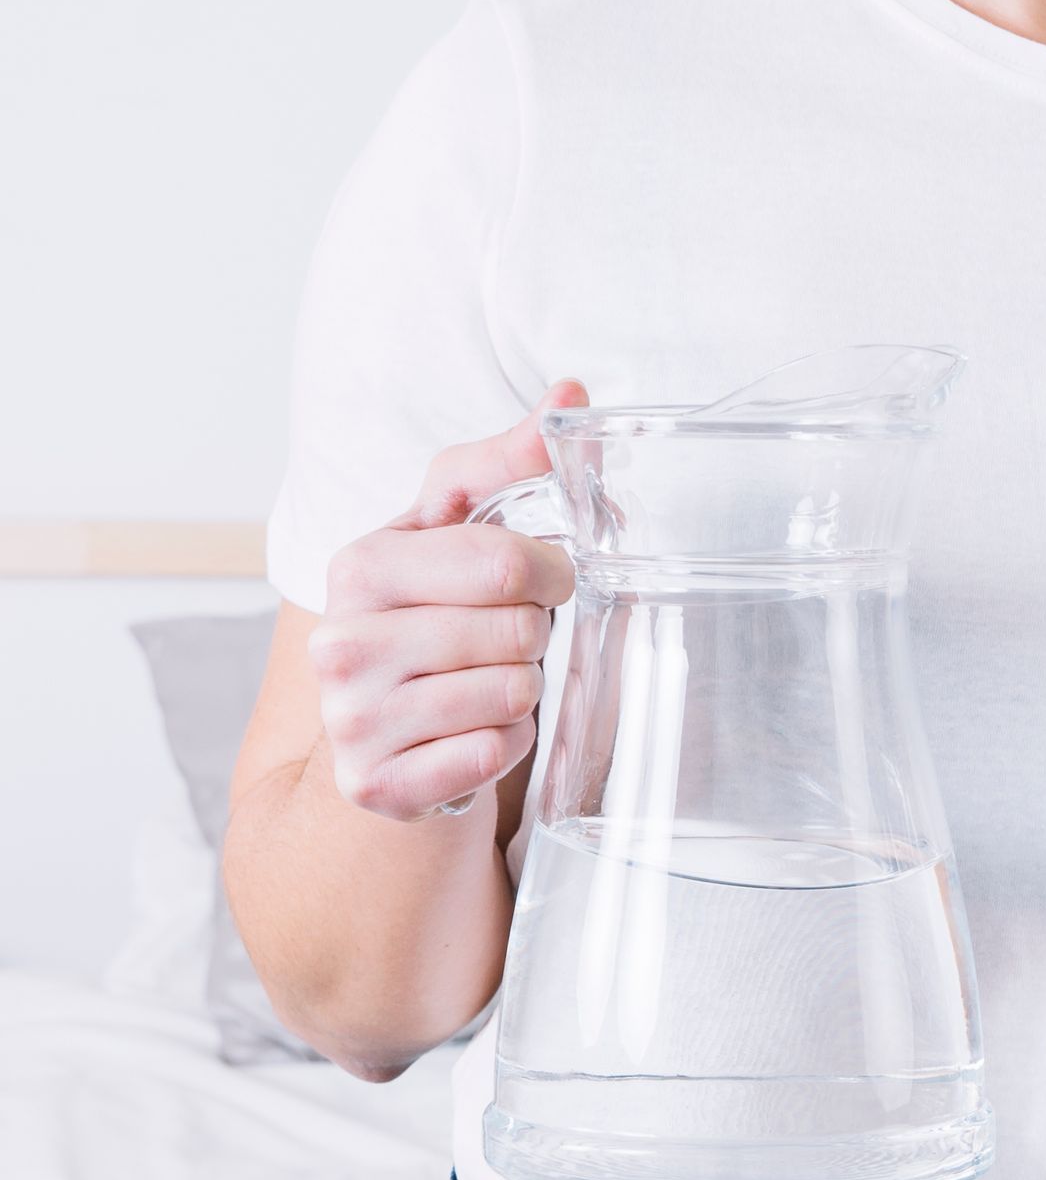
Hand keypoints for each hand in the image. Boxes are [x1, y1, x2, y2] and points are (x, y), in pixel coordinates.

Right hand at [308, 380, 585, 819]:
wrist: (381, 735)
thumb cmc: (429, 619)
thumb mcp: (455, 533)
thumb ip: (510, 462)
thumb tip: (572, 394)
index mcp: (359, 566)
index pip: (504, 561)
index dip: (552, 573)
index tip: (548, 581)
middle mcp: (340, 642)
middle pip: (517, 633)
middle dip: (533, 637)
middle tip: (504, 641)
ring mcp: (352, 721)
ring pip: (513, 696)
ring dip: (522, 693)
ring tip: (484, 685)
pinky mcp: (378, 785)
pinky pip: (496, 753)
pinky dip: (506, 743)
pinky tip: (472, 731)